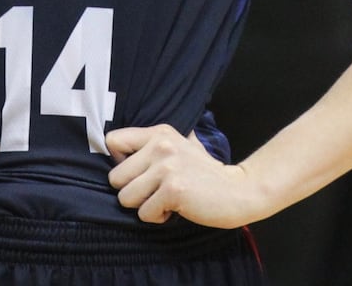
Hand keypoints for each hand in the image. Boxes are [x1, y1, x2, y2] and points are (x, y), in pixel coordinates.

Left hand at [106, 125, 265, 226]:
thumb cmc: (205, 174)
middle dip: (133, 191)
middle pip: (115, 177)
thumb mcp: (181, 146)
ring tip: (166, 200)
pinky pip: (144, 214)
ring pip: (125, 198)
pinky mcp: (173, 190)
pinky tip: (176, 208)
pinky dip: (158, 217)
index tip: (138, 173)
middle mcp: (161, 146)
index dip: (119, 162)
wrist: (238, 191)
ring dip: (144, 206)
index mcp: (160, 133)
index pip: (112, 140)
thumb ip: (154, 145)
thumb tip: (116, 149)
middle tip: (157, 191)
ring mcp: (167, 168)